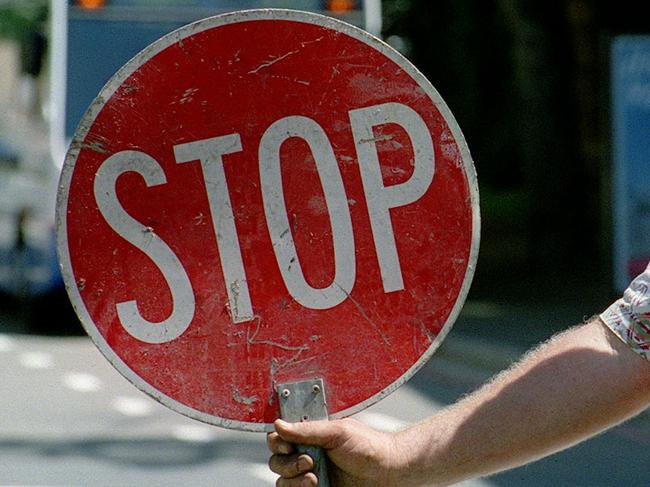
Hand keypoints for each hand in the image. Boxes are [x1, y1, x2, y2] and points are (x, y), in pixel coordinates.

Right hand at [267, 418, 402, 486]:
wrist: (389, 473)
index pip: (280, 437)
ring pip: (283, 482)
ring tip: (314, 479)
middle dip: (288, 464)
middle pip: (277, 461)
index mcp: (311, 436)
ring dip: (293, 481)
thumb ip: (307, 430)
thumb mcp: (338, 432)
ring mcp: (310, 476)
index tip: (287, 446)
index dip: (278, 442)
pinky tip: (315, 486)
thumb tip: (278, 424)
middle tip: (309, 462)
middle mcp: (307, 454)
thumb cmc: (368, 447)